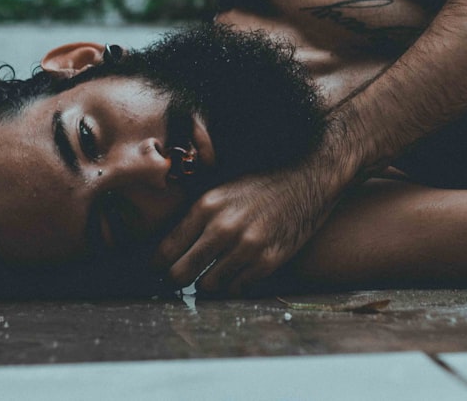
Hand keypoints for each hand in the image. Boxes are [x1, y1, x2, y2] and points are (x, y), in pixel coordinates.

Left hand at [154, 155, 342, 295]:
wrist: (309, 177)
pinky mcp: (269, 261)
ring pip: (208, 286)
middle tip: (182, 278)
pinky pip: (238, 288)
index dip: (158, 265)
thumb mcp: (223, 188)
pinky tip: (239, 271)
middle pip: (180, 275)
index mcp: (206, 206)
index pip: (165, 250)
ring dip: (209, 283)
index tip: (160, 269)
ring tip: (214, 272)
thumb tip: (169, 241)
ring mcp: (247, 247)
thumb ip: (197, 213)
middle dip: (177, 279)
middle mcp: (223, 228)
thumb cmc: (263, 182)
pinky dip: (235, 284)